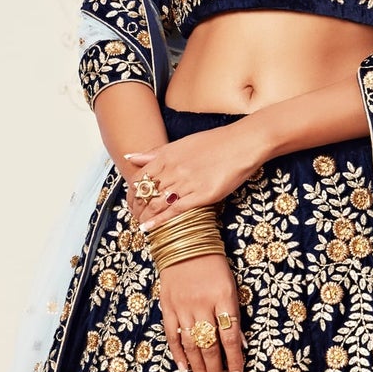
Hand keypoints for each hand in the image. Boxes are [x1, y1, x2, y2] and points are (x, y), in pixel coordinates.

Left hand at [122, 124, 261, 233]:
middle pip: (145, 194)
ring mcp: (187, 183)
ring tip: (141, 223)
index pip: (138, 179)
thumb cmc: (214, 143)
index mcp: (166, 156)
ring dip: (145, 216)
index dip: (131, 194)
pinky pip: (175, 210)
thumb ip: (155, 153)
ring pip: (156, 204)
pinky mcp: (202, 195)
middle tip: (135, 217)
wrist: (242, 144)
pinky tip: (150, 228)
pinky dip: (159, 221)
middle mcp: (174, 170)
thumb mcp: (181, 144)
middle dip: (136, 208)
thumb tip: (130, 157)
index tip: (131, 203)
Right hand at [155, 251, 244, 371]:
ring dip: (198, 368)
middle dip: (216, 371)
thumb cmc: (213, 263)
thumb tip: (240, 344)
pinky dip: (178, 354)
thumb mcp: (231, 284)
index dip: (235, 360)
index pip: (231, 336)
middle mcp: (202, 304)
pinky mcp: (167, 306)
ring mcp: (182, 306)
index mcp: (224, 297)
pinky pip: (172, 335)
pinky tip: (184, 370)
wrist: (183, 241)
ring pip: (191, 344)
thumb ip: (234, 314)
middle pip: (210, 345)